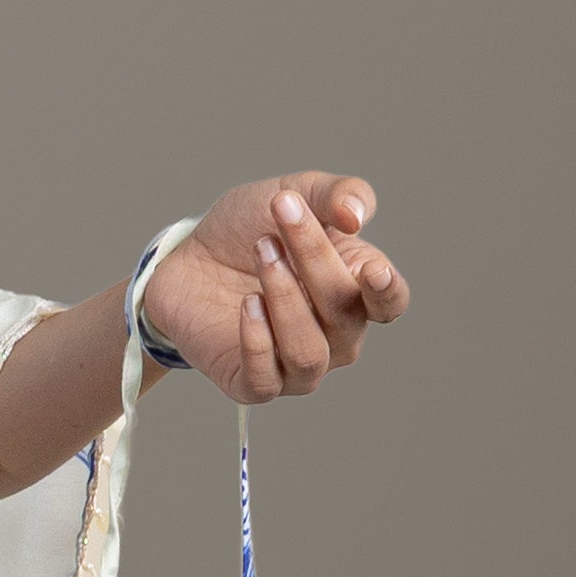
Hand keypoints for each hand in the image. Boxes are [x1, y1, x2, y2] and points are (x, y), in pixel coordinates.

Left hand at [142, 179, 408, 400]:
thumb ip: (337, 194)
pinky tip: (246, 304)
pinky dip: (257, 340)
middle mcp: (336, 337)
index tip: (372, 271)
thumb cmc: (249, 228)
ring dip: (284, 300)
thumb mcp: (294, 192)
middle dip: (312, 264)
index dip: (387, 291)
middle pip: (345, 314)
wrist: (185, 257)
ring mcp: (297, 366)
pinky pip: (266, 378)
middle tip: (272, 231)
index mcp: (357, 291)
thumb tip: (357, 215)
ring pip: (308, 352)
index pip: (390, 302)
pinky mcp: (253, 384)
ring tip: (261, 255)